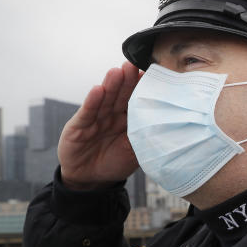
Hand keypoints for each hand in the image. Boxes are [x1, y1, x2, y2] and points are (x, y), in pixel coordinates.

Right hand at [59, 62, 141, 189]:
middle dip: (127, 80)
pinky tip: (98, 90)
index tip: (152, 75)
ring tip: (117, 72)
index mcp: (128, 120)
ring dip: (111, 85)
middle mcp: (112, 115)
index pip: (136, 101)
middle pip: (120, 95)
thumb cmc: (114, 163)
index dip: (142, 89)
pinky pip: (88, 112)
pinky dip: (92, 101)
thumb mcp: (134, 152)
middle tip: (134, 65)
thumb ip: (145, 137)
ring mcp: (96, 119)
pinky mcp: (79, 126)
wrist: (90, 180)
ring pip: (105, 100)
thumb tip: (167, 126)